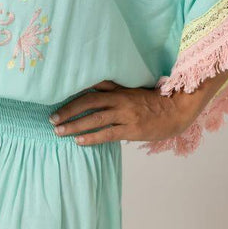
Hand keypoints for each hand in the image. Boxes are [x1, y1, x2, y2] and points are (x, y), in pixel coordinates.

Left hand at [48, 79, 211, 146]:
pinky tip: (79, 141)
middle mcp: (120, 99)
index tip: (57, 96)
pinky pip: (107, 134)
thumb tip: (94, 88)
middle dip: (68, 110)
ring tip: (58, 131)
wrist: (176, 110)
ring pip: (94, 119)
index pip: (93, 87)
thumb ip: (115, 90)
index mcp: (120, 89)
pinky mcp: (131, 129)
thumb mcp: (133, 90)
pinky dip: (91, 137)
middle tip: (51, 118)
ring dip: (74, 125)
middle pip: (88, 102)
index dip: (74, 91)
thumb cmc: (153, 101)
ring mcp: (125, 115)